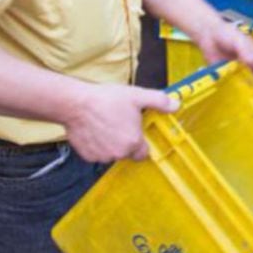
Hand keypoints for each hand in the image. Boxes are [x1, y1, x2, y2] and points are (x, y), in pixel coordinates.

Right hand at [60, 83, 178, 162]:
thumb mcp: (137, 96)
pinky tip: (94, 130)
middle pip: (127, 152)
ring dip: (110, 143)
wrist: (76, 104)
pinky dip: (96, 145)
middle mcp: (119, 153)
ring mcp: (102, 156)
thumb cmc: (106, 99)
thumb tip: (176, 105)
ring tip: (105, 124)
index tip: (135, 131)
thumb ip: (159, 102)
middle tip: (118, 122)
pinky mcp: (87, 156)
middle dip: (125, 140)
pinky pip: (96, 154)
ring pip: (111, 153)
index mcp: (133, 142)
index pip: (144, 153)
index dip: (140, 142)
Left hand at [192, 17, 252, 94]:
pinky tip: (236, 102)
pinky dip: (236, 93)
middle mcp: (249, 65)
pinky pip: (233, 86)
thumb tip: (252, 61)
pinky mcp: (226, 76)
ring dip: (251, 93)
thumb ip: (244, 50)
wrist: (208, 34)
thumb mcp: (237, 39)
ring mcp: (238, 72)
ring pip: (247, 84)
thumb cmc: (226, 34)